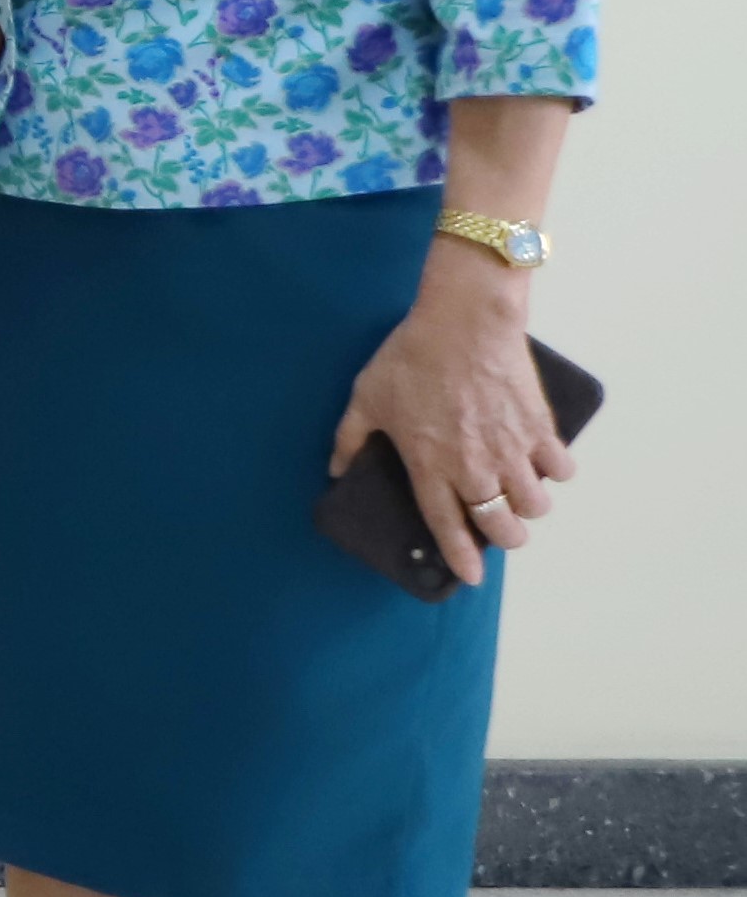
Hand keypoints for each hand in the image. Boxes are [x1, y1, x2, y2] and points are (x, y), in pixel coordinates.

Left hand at [326, 253, 574, 588]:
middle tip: (503, 529)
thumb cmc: (412, 356)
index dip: (460, 556)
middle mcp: (475, 467)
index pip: (447, 526)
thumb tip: (335, 467)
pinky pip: (561, 468)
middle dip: (506, 537)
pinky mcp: (541, 428)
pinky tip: (545, 464)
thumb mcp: (367, 397)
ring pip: (536, 505)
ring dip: (531, 507)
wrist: (464, 321)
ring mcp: (512, 450)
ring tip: (522, 496)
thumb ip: (351, 438)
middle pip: (502, 526)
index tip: (470, 576)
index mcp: (430, 465)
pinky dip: (556, 472)